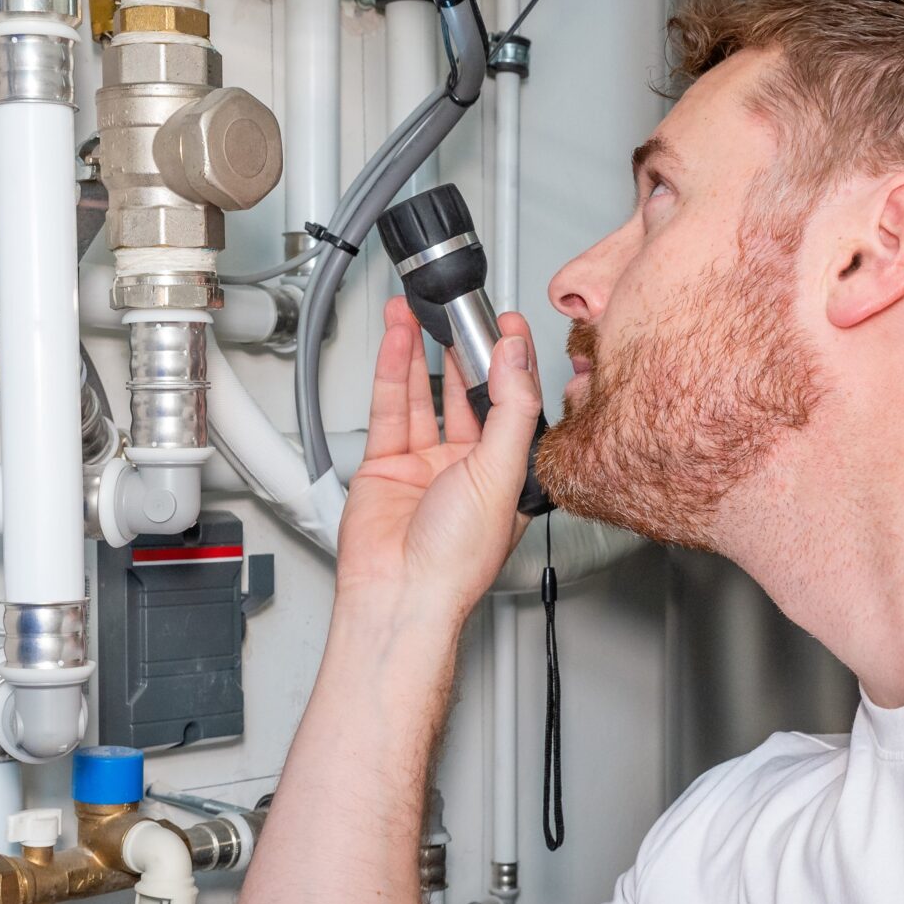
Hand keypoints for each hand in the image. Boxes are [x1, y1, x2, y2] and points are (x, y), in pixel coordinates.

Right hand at [336, 296, 542, 620]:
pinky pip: (391, 408)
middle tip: (461, 311)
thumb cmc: (456, 559)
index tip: (509, 323)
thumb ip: (511, 408)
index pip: (514, 402)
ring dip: (422, 350)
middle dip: (464, 349)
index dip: (511, 361)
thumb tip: (516, 357)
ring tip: (421, 311)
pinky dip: (393, 371)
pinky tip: (398, 341)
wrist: (400, 592)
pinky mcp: (386, 463)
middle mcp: (469, 466)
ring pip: (425, 393)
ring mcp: (426, 463)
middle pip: (467, 392)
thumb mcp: (500, 473)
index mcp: (508, 472)